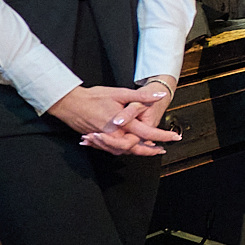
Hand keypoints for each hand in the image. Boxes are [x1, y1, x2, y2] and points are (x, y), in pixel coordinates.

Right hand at [49, 85, 178, 156]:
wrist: (69, 103)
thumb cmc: (94, 97)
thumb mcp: (120, 93)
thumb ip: (142, 97)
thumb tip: (160, 95)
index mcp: (122, 124)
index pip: (147, 133)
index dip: (163, 136)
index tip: (175, 137)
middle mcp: (114, 135)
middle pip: (135, 148)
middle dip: (150, 150)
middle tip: (162, 150)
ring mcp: (104, 139)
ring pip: (123, 151)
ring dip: (137, 151)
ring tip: (149, 149)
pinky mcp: (97, 140)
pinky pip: (112, 149)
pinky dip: (122, 149)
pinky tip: (128, 146)